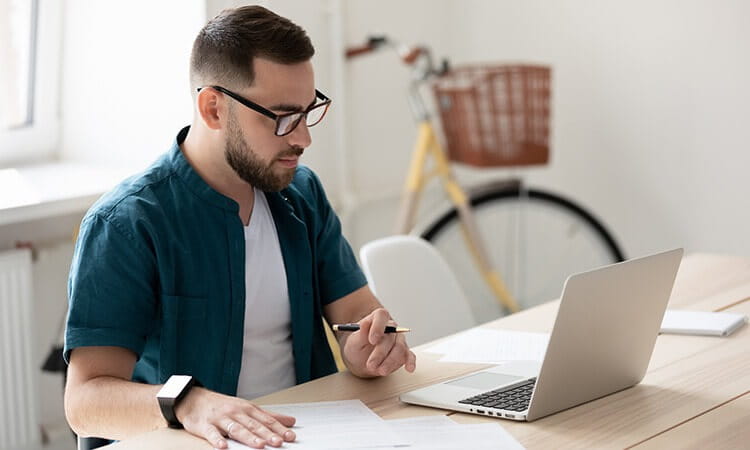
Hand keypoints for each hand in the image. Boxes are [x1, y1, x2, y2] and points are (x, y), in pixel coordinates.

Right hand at [175, 387, 295, 448]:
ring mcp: (220, 419)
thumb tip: (290, 421)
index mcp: (247, 409)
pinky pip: (211, 434)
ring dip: (249, 437)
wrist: (194, 399)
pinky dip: (217, 440)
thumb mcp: (247, 408)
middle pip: (254, 425)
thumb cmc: (223, 406)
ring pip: (236, 429)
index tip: (290, 436)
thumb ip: (269, 416)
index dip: (279, 428)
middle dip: (267, 434)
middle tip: (279, 442)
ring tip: (260, 445)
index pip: (266, 420)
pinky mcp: (205, 425)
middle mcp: (236, 413)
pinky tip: (223, 447)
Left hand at [339, 308, 416, 376]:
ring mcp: (398, 340)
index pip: (381, 315)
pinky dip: (410, 362)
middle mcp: (390, 328)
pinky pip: (410, 356)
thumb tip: (365, 323)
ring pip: (400, 348)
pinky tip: (409, 368)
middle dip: (380, 353)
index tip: (372, 340)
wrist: (360, 360)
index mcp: (376, 319)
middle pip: (390, 336)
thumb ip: (360, 333)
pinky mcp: (404, 353)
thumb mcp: (354, 342)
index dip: (378, 326)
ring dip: (390, 361)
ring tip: (380, 371)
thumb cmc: (357, 348)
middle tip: (371, 364)